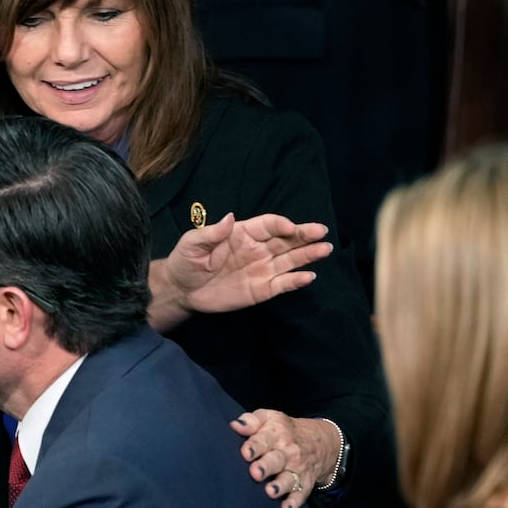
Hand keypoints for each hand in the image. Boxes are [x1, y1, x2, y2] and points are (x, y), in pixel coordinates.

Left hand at [150, 213, 331, 329]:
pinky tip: (309, 276)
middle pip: (286, 240)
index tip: (290, 228)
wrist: (182, 290)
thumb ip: (212, 232)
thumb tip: (230, 217)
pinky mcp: (261, 290)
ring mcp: (261, 269)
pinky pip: (282, 284)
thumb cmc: (186, 261)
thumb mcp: (193, 243)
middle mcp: (257, 249)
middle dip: (304, 235)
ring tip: (325, 249)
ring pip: (290, 260)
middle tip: (322, 232)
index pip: (268, 225)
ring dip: (308, 255)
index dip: (281, 225)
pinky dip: (296, 281)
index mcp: (243, 233)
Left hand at [232, 410, 339, 507]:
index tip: (246, 453)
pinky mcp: (305, 482)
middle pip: (276, 460)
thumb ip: (251, 421)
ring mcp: (297, 469)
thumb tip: (235, 425)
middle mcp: (287, 452)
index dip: (255, 446)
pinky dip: (295, 502)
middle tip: (255, 473)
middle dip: (266, 467)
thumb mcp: (270, 418)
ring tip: (270, 491)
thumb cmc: (283, 430)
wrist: (320, 441)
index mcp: (276, 434)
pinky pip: (301, 493)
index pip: (264, 440)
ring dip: (280, 486)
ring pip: (288, 478)